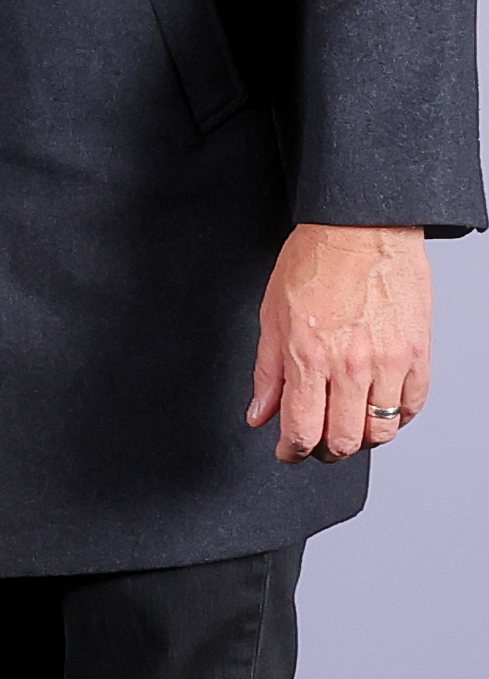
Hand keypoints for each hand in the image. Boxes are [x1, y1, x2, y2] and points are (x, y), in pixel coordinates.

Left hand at [247, 224, 430, 462]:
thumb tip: (260, 414)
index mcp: (309, 358)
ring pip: (381, 431)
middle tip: (317, 443)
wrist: (362, 227)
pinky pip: (412, 405)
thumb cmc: (315, 261)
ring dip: (362, 439)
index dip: (292, 452)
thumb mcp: (272, 316)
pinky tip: (378, 408)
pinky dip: (396, 418)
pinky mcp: (418, 352)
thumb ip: (267, 372)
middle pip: (344, 440)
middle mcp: (352, 366)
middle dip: (325, 451)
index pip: (302, 431)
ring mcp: (390, 361)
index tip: (288, 451)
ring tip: (348, 427)